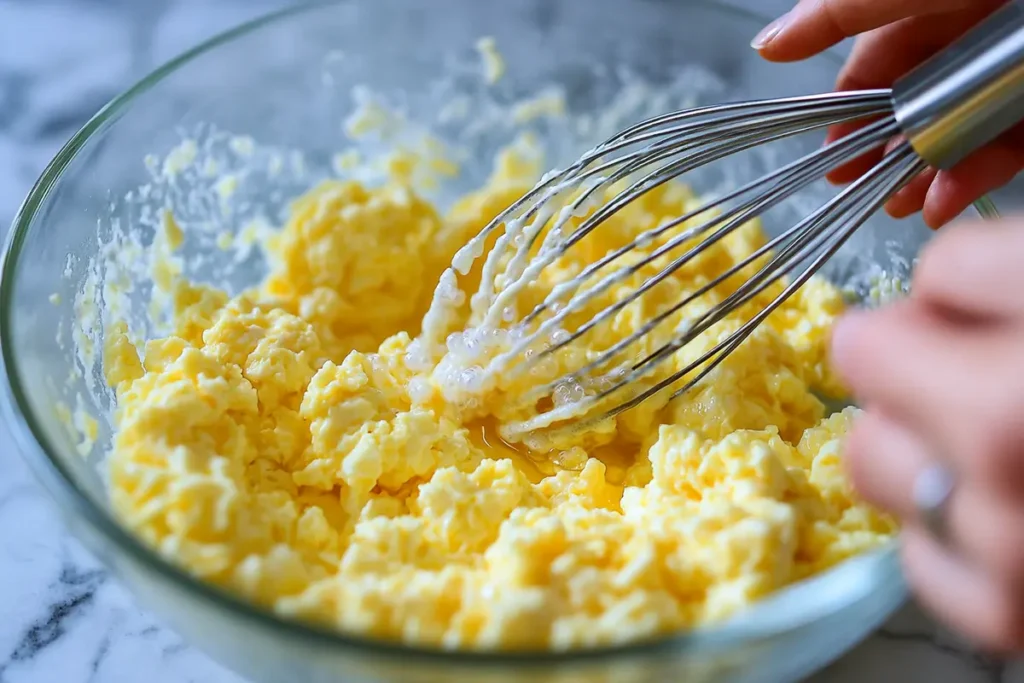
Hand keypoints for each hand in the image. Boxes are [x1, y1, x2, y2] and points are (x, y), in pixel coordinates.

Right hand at [751, 0, 1023, 228]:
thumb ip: (842, 13)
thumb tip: (769, 44)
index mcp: (938, 2)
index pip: (878, 60)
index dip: (850, 112)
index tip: (831, 159)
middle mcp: (976, 35)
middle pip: (920, 104)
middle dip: (889, 152)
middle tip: (861, 190)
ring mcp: (1012, 73)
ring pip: (963, 132)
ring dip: (928, 175)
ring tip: (901, 207)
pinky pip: (1009, 146)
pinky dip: (977, 177)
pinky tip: (946, 202)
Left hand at [831, 218, 1023, 652]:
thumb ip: (994, 273)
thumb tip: (928, 287)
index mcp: (1018, 378)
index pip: (917, 289)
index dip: (947, 292)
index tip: (975, 308)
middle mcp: (997, 460)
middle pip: (864, 367)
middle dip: (913, 360)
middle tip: (985, 372)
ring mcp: (996, 553)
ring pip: (869, 462)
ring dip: (914, 442)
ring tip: (1000, 445)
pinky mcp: (1004, 618)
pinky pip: (913, 551)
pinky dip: (943, 527)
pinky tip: (1005, 512)